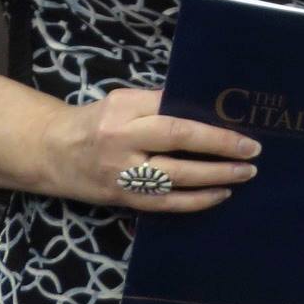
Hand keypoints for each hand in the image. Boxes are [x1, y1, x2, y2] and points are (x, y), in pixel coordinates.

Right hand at [37, 86, 258, 210]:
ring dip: (214, 178)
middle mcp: (121, 140)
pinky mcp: (121, 197)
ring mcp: (121, 172)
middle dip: (219, 148)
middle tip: (252, 153)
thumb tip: (207, 106)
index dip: (210, 126)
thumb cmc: (96, 120)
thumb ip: (159, 103)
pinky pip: (164, 202)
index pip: (173, 114)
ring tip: (244, 174)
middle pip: (177, 142)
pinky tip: (220, 195)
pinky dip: (195, 201)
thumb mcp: (122, 101)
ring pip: (174, 177)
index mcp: (124, 110)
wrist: (50, 151)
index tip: (242, 129)